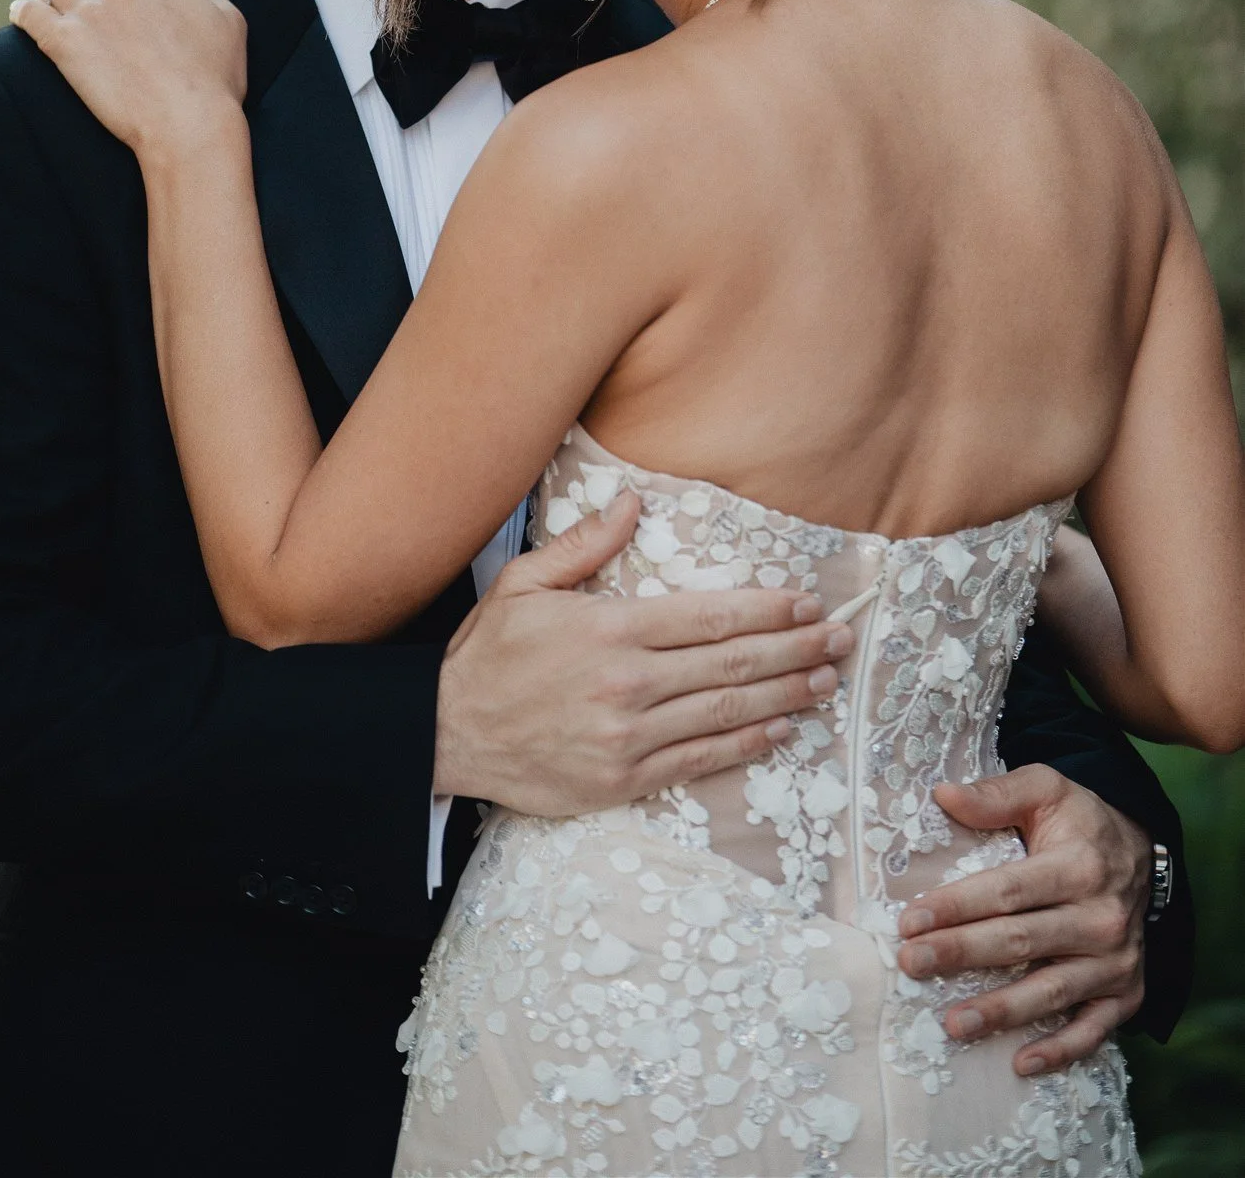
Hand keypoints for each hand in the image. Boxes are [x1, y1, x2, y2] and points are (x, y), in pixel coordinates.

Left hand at [10, 0, 246, 159]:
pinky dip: (22, 12)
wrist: (189, 122)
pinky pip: (29, 14)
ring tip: (52, 16)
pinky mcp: (64, 44)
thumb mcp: (226, 17)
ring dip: (53, 0)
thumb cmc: (216, 78)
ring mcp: (90, 15)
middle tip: (82, 12)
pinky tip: (20, 17)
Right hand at [434, 492, 854, 813]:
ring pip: (725, 712)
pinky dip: (744, 745)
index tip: (806, 603)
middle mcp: (628, 683)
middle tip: (840, 640)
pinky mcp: (622, 780)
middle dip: (794, 650)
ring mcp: (628, 737)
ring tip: (824, 683)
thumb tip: (634, 503)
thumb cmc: (487, 655)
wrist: (444, 733)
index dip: (766, 610)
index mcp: (611, 628)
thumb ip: (586, 544)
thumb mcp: (524, 584)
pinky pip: (698, 760)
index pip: (709, 616)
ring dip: (783, 696)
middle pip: (731, 663)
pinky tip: (776, 730)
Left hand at [896, 764, 1150, 1074]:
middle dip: (961, 954)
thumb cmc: (1080, 822)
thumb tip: (942, 795)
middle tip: (912, 965)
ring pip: (1051, 992)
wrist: (1142, 853)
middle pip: (1021, 942)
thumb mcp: (1046, 789)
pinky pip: (1093, 1031)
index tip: (910, 920)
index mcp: (1078, 866)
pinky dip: (1060, 1050)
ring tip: (952, 1024)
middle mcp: (1101, 918)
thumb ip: (997, 793)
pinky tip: (1020, 1064)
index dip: (957, 906)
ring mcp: (1116, 962)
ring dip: (1000, 1011)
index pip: (1007, 891)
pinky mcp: (1126, 993)